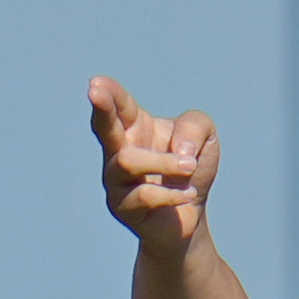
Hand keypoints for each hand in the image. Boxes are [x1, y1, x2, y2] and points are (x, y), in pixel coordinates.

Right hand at [88, 75, 219, 253]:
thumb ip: (194, 127)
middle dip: (100, 109)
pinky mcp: (123, 208)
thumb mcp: (205, 138)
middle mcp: (118, 151)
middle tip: (94, 91)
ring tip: (188, 166)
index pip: (119, 106)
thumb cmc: (190, 169)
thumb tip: (179, 150)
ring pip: (129, 162)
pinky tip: (189, 193)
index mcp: (133, 127)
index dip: (108, 93)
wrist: (190, 214)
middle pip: (104, 128)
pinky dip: (173, 193)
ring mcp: (116, 180)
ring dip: (164, 162)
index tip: (97, 83)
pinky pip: (145, 195)